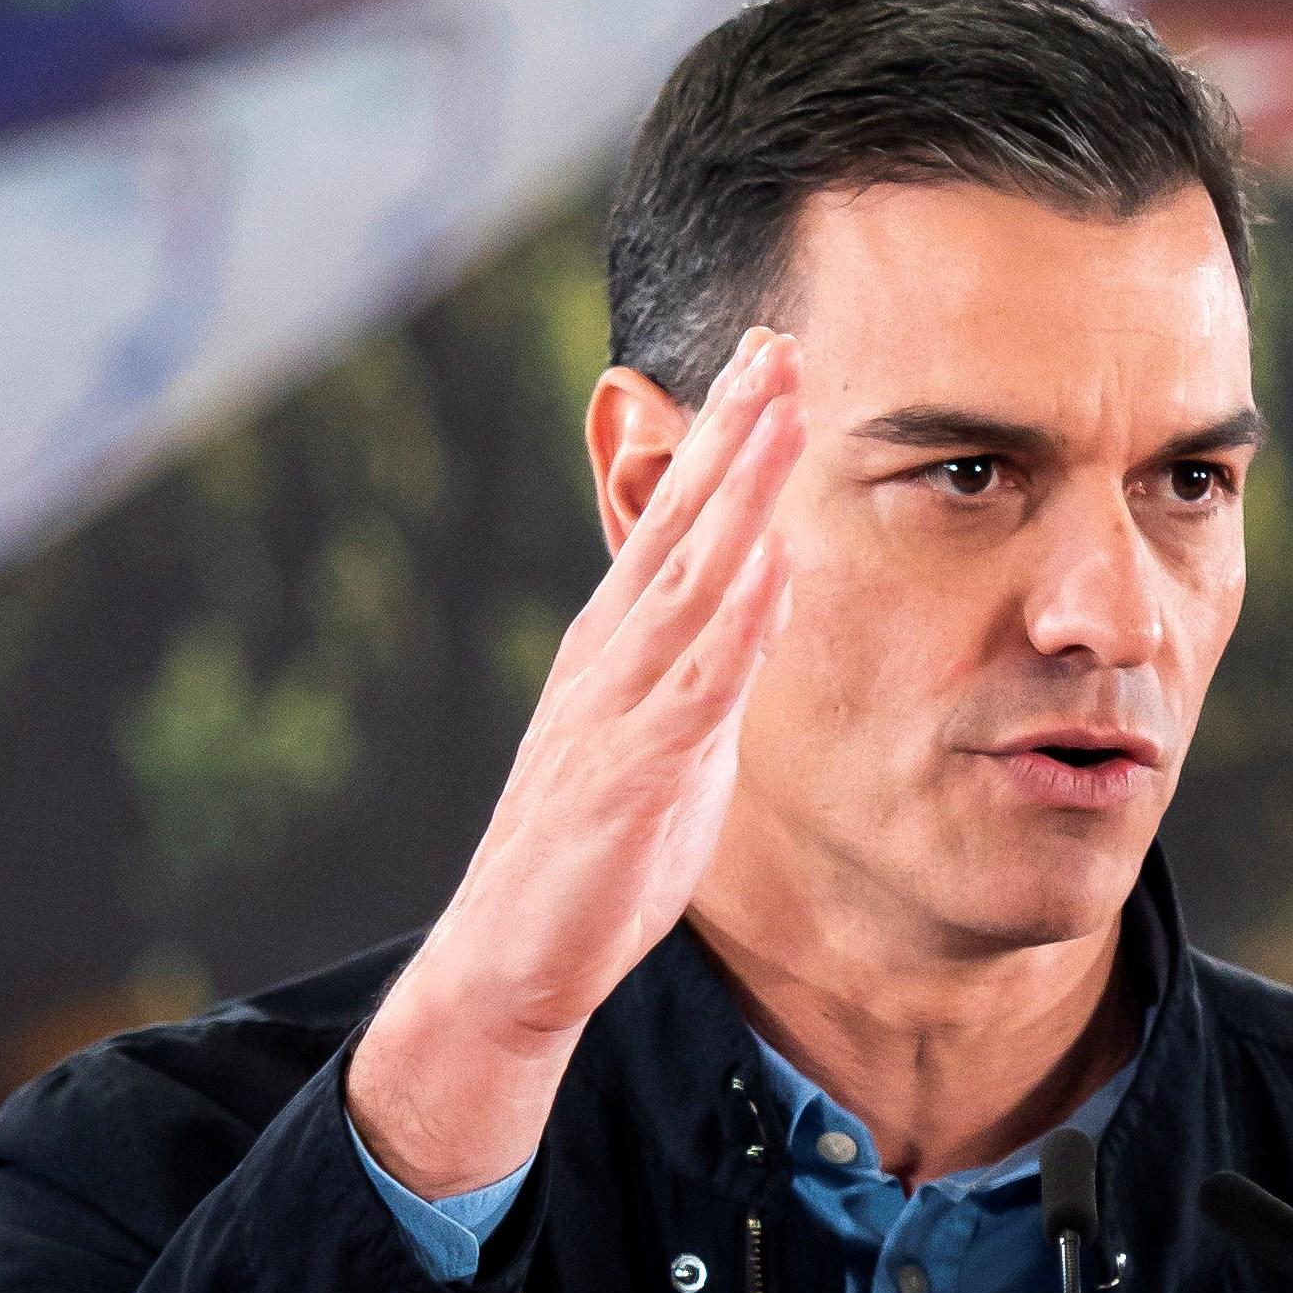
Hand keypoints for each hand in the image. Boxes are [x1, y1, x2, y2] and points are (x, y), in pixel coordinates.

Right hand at [349, 325, 800, 1197]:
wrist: (513, 950)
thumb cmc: (593, 848)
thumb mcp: (662, 732)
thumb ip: (706, 660)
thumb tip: (762, 589)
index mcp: (616, 640)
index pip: (674, 518)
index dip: (720, 436)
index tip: (765, 357)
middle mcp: (612, 653)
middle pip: (679, 521)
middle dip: (730, 430)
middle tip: (775, 342)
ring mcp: (620, 705)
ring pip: (690, 578)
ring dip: (736, 493)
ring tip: (779, 413)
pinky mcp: (636, 768)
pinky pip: (697, 685)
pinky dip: (735, 622)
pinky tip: (771, 568)